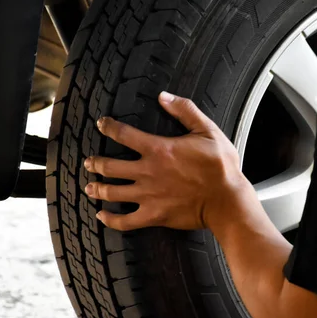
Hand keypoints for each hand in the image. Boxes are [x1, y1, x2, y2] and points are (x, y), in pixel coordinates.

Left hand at [83, 92, 252, 230]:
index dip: (108, 127)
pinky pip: (124, 221)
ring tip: (89, 187)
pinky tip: (102, 216)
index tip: (101, 124)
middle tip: (89, 162)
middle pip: (109, 166)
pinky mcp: (153, 216)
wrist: (227, 201)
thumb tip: (164, 96)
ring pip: (112, 193)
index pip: (123, 134)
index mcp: (159, 150)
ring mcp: (148, 196)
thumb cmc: (221, 167)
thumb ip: (185, 111)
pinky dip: (110, 219)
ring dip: (97, 189)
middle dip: (95, 163)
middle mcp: (148, 172)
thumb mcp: (208, 131)